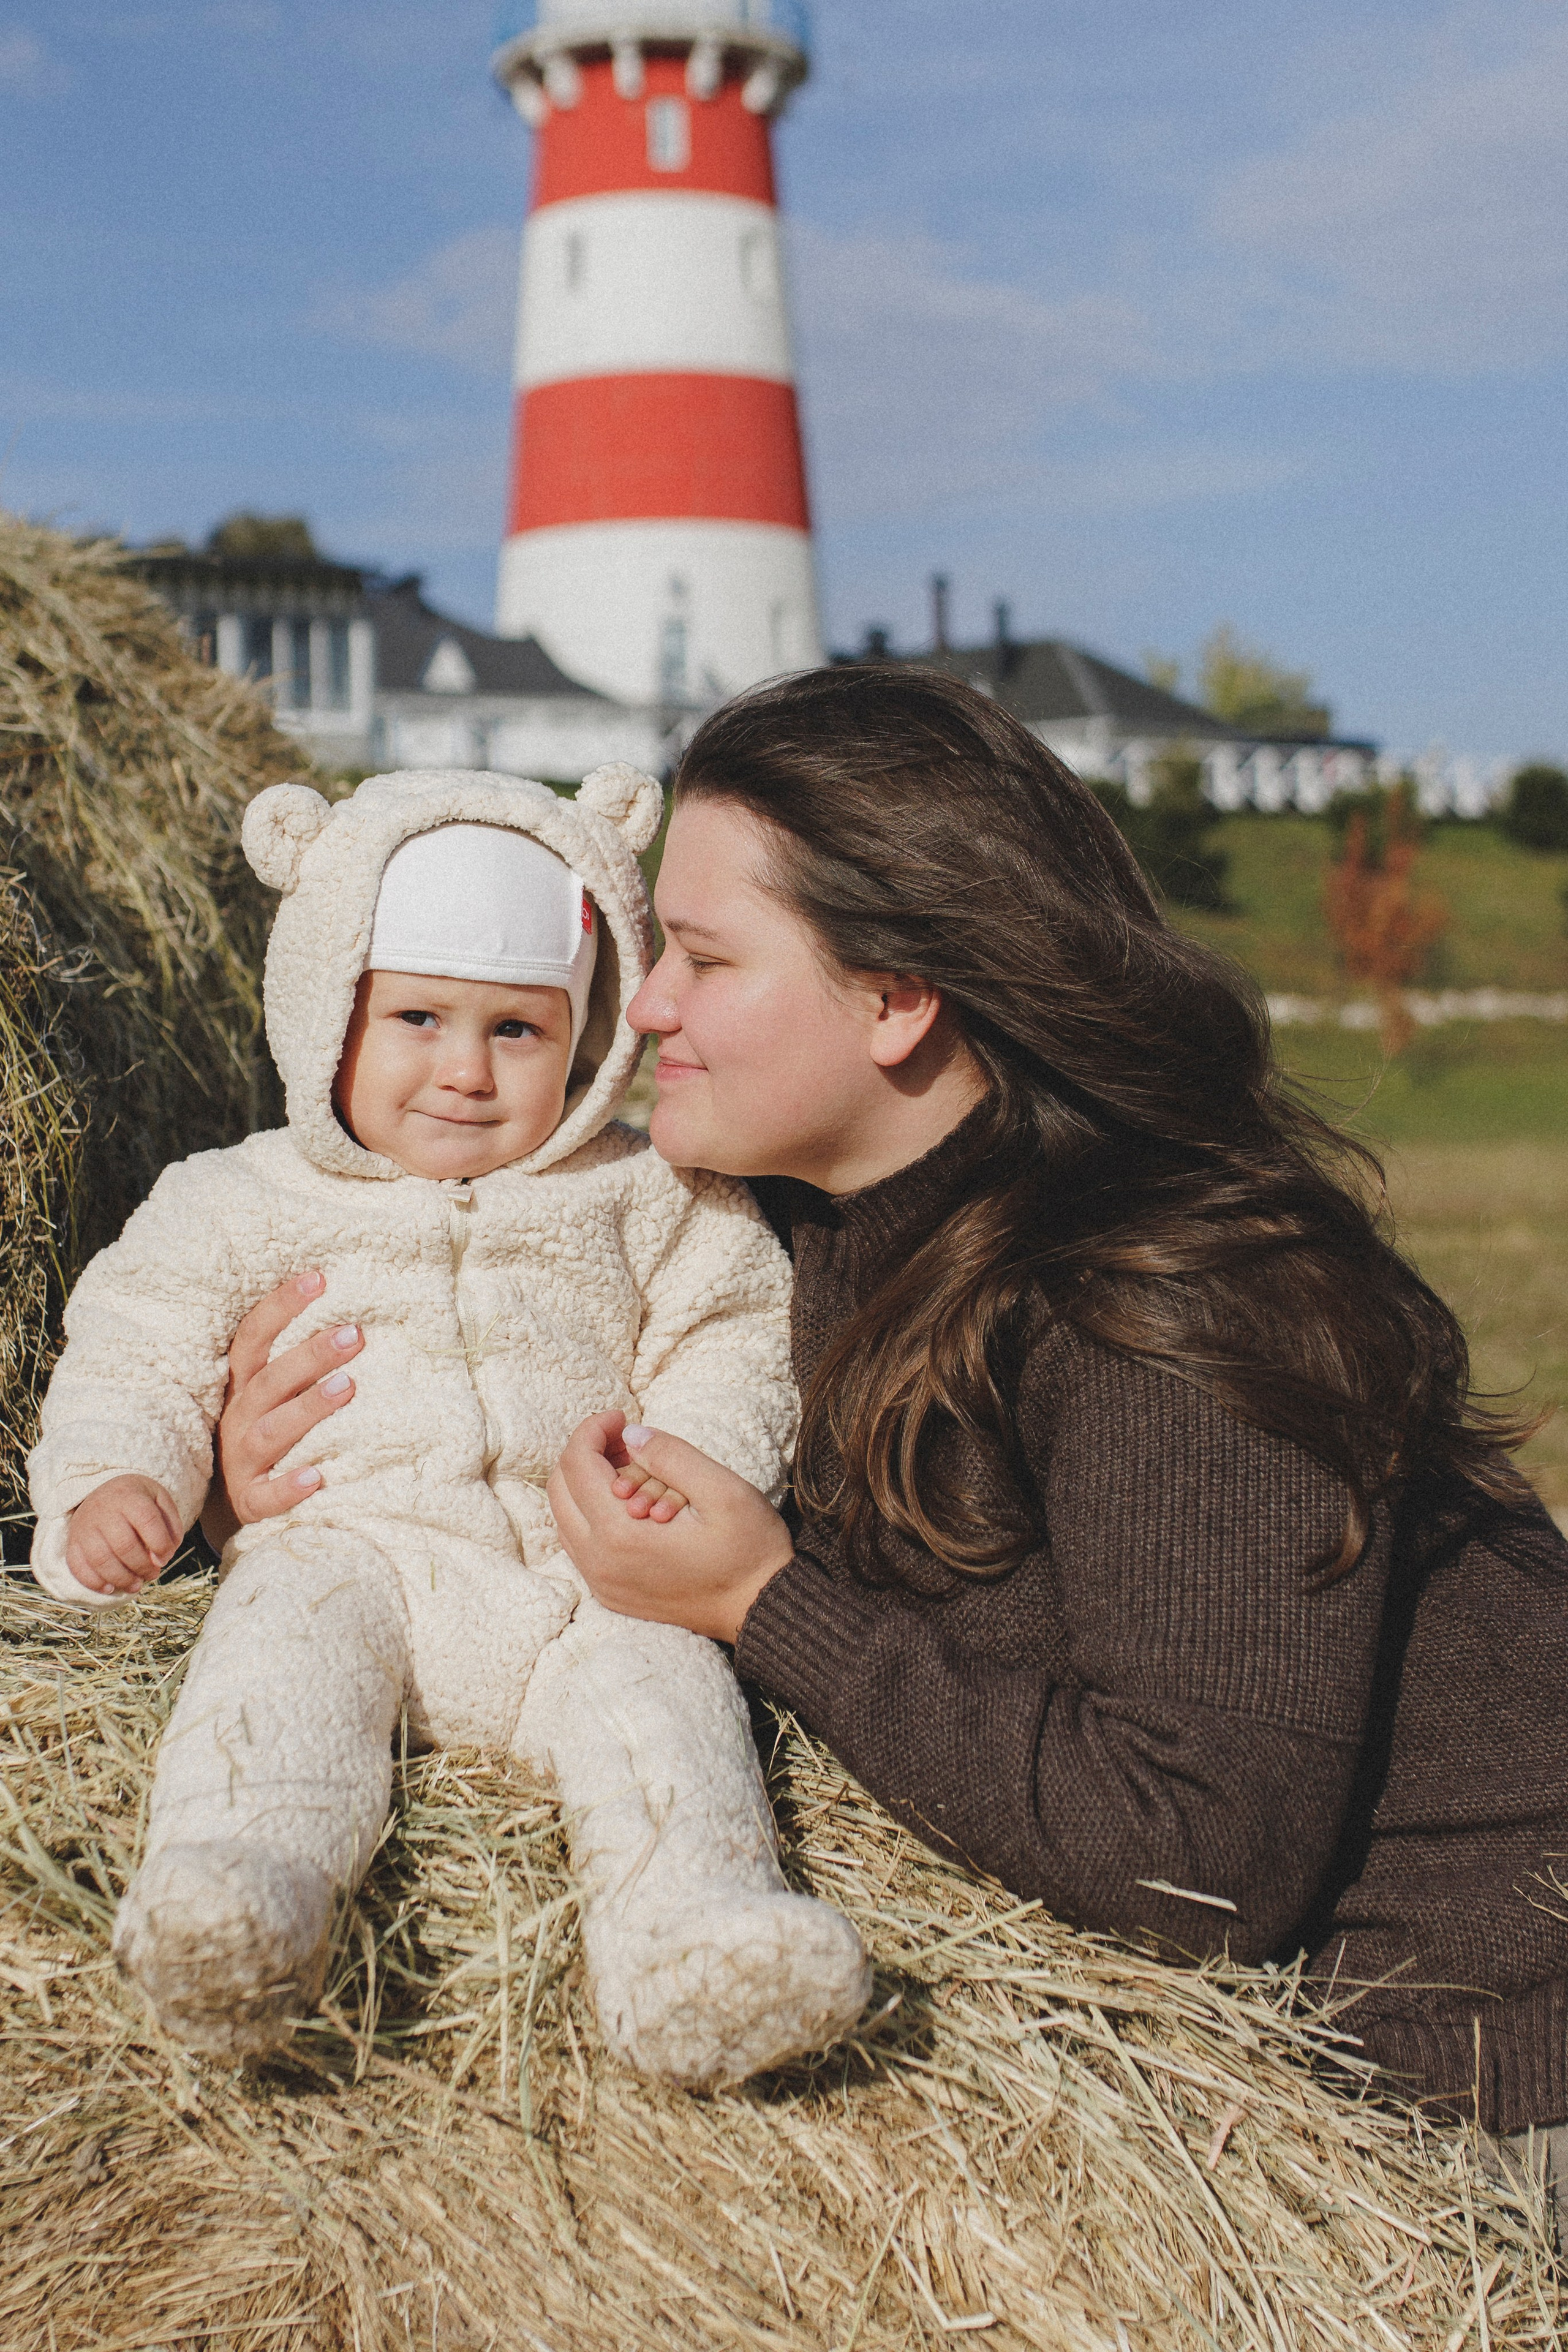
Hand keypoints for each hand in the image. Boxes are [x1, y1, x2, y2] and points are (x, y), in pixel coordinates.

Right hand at [66, 1475, 181, 1595]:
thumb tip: (162, 1558)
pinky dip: (94, 1582)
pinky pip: (77, 1566)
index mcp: (130, 1495)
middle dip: (142, 1567)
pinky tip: (110, 1588)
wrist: (105, 1492)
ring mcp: (84, 1526)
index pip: (147, 1520)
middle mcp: (104, 1509)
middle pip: (124, 1545)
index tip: (164, 1559)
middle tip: (152, 1574)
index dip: (160, 1545)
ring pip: (101, 1559)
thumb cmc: (138, 1502)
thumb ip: (170, 1528)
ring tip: (136, 1585)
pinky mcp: (72, 1541)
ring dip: (122, 1579)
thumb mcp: (161, 1502)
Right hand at [200, 1272, 362, 1546]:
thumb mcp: (270, 1394)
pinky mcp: (251, 1501)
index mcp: (242, 1387)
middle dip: (310, 1355)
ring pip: (271, 1432)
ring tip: (347, 1386)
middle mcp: (238, 1418)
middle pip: (271, 1380)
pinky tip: (317, 1478)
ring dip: (308, 1409)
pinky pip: (268, 1496)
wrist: (231, 1502)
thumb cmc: (264, 1433)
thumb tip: (351, 1316)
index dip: (281, 1306)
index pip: (254, 1337)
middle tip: (355, 1333)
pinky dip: (290, 1487)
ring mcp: (242, 1460)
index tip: (319, 1278)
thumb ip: (296, 1361)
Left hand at [548, 1412, 792, 1644]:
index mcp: (620, 1535)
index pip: (577, 1465)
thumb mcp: (722, 1490)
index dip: (593, 1428)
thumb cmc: (748, 1549)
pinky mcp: (610, 1593)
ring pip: (564, 1516)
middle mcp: (599, 1563)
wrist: (760, 1608)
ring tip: (628, 1465)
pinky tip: (627, 1499)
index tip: (622, 1415)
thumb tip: (630, 1434)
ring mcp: (602, 1582)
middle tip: (624, 1439)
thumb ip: (671, 1455)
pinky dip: (591, 1511)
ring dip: (585, 1482)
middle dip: (585, 1452)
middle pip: (559, 1489)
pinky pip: (579, 1542)